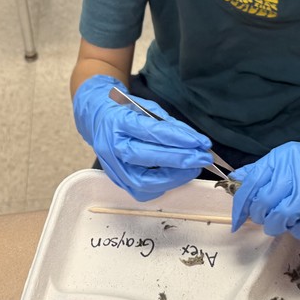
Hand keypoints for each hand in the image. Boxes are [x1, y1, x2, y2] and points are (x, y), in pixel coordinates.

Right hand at [73, 75, 212, 200]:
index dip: (180, 139)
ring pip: (143, 181)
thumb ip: (169, 124)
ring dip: (173, 177)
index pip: (152, 132)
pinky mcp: (117, 180)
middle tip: (203, 158)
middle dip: (180, 160)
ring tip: (192, 169)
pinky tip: (176, 177)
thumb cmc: (124, 111)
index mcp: (119, 122)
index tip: (202, 142)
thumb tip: (194, 141)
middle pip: (147, 158)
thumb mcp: (146, 107)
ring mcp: (112, 166)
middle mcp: (112, 146)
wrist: (96, 118)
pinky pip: (141, 191)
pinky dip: (162, 186)